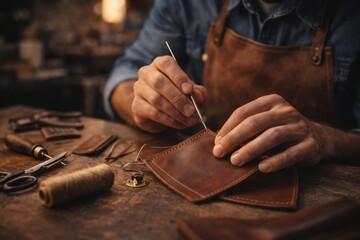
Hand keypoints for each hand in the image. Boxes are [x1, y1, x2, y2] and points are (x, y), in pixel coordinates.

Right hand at [132, 56, 206, 132]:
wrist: (162, 113)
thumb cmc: (179, 96)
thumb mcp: (192, 92)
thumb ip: (197, 92)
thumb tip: (197, 97)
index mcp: (161, 64)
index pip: (167, 64)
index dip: (178, 77)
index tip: (189, 90)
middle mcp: (147, 73)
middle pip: (159, 82)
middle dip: (178, 98)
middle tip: (191, 111)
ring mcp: (139, 89)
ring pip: (156, 99)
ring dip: (175, 112)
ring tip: (188, 120)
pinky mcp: (136, 105)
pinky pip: (153, 113)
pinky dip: (168, 120)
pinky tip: (179, 124)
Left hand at [212, 94, 328, 172]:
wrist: (318, 138)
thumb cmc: (280, 131)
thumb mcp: (264, 123)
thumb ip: (245, 129)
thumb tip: (218, 143)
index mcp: (271, 102)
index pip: (243, 112)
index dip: (227, 128)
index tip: (216, 144)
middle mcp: (285, 111)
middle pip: (255, 123)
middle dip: (234, 138)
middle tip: (220, 153)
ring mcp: (299, 127)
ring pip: (272, 136)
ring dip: (251, 149)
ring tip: (235, 161)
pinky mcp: (310, 144)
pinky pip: (291, 153)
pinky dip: (275, 161)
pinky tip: (261, 168)